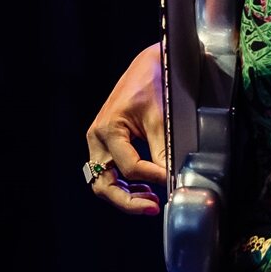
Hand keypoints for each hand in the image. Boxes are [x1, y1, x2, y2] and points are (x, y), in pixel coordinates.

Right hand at [84, 43, 166, 215]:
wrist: (149, 64)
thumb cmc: (154, 84)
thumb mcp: (161, 119)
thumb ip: (163, 152)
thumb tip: (173, 180)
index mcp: (108, 128)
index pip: (129, 167)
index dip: (153, 178)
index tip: (173, 181)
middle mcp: (97, 137)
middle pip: (104, 183)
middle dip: (127, 200)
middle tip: (153, 207)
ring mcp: (99, 141)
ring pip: (104, 182)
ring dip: (126, 195)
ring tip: (151, 201)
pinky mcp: (106, 143)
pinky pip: (110, 172)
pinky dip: (125, 183)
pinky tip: (145, 187)